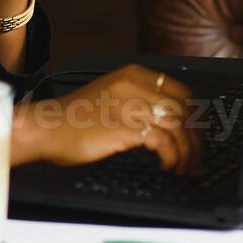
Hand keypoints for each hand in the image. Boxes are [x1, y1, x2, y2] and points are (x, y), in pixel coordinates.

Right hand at [11, 65, 202, 174]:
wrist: (45, 128)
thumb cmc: (75, 119)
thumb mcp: (111, 97)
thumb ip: (138, 100)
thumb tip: (172, 122)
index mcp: (132, 74)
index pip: (182, 91)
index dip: (195, 117)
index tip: (197, 136)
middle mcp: (133, 85)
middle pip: (184, 111)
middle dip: (196, 139)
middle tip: (196, 158)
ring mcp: (128, 105)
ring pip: (177, 127)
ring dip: (186, 152)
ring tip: (183, 168)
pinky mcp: (122, 128)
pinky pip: (162, 142)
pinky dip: (171, 157)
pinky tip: (166, 166)